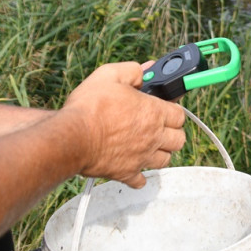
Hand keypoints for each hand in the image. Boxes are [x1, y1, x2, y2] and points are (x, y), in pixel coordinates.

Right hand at [62, 61, 185, 187]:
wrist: (71, 137)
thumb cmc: (90, 106)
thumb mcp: (110, 74)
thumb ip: (132, 71)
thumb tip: (144, 71)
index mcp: (154, 113)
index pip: (179, 114)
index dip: (173, 110)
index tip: (164, 107)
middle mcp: (153, 137)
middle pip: (179, 139)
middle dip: (173, 132)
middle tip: (160, 127)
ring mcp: (141, 157)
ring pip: (165, 160)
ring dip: (160, 152)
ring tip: (149, 145)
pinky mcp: (126, 173)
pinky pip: (140, 180)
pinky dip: (139, 175)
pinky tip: (133, 165)